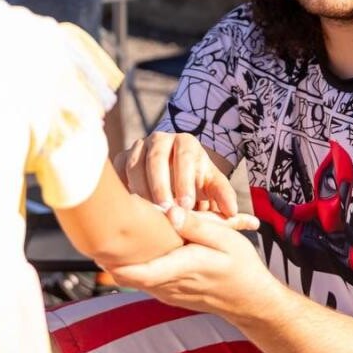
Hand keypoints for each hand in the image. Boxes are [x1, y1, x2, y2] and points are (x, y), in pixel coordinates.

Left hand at [107, 206, 273, 316]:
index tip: (97, 242)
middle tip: (94, 230)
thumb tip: (170, 212)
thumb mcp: (225, 238)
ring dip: (118, 262)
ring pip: (132, 280)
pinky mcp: (167, 295)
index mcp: (183, 268)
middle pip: (127, 276)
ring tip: (106, 235)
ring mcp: (166, 294)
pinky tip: (129, 249)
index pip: (139, 271)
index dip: (114, 259)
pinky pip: (143, 282)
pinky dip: (132, 268)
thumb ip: (196, 225)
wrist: (249, 300)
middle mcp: (169, 286)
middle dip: (109, 256)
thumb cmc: (239, 265)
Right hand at [115, 132, 237, 215]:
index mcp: (185, 142)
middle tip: (166, 209)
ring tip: (149, 213)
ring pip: (135, 165)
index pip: (184, 157)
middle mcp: (160, 139)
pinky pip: (119, 171)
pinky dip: (124, 187)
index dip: (184, 181)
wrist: (172, 179)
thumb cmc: (195, 183)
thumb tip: (233, 211)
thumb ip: (223, 195)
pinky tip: (131, 208)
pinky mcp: (122, 158)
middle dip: (160, 185)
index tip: (186, 205)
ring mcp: (139, 147)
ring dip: (141, 189)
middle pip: (156, 158)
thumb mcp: (212, 187)